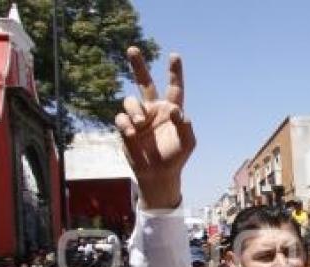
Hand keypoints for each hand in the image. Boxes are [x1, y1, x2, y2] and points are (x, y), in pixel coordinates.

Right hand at [115, 47, 194, 209]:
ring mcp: (138, 118)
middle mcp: (153, 109)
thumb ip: (185, 125)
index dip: (174, 72)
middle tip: (132, 49)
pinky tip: (132, 133)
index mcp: (171, 110)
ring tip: (140, 124)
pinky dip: (125, 124)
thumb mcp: (188, 143)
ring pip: (130, 101)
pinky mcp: (125, 128)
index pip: (174, 87)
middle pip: (144, 82)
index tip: (174, 56)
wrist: (158, 174)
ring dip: (134, 111)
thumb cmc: (176, 157)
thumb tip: (175, 110)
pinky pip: (121, 119)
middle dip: (138, 66)